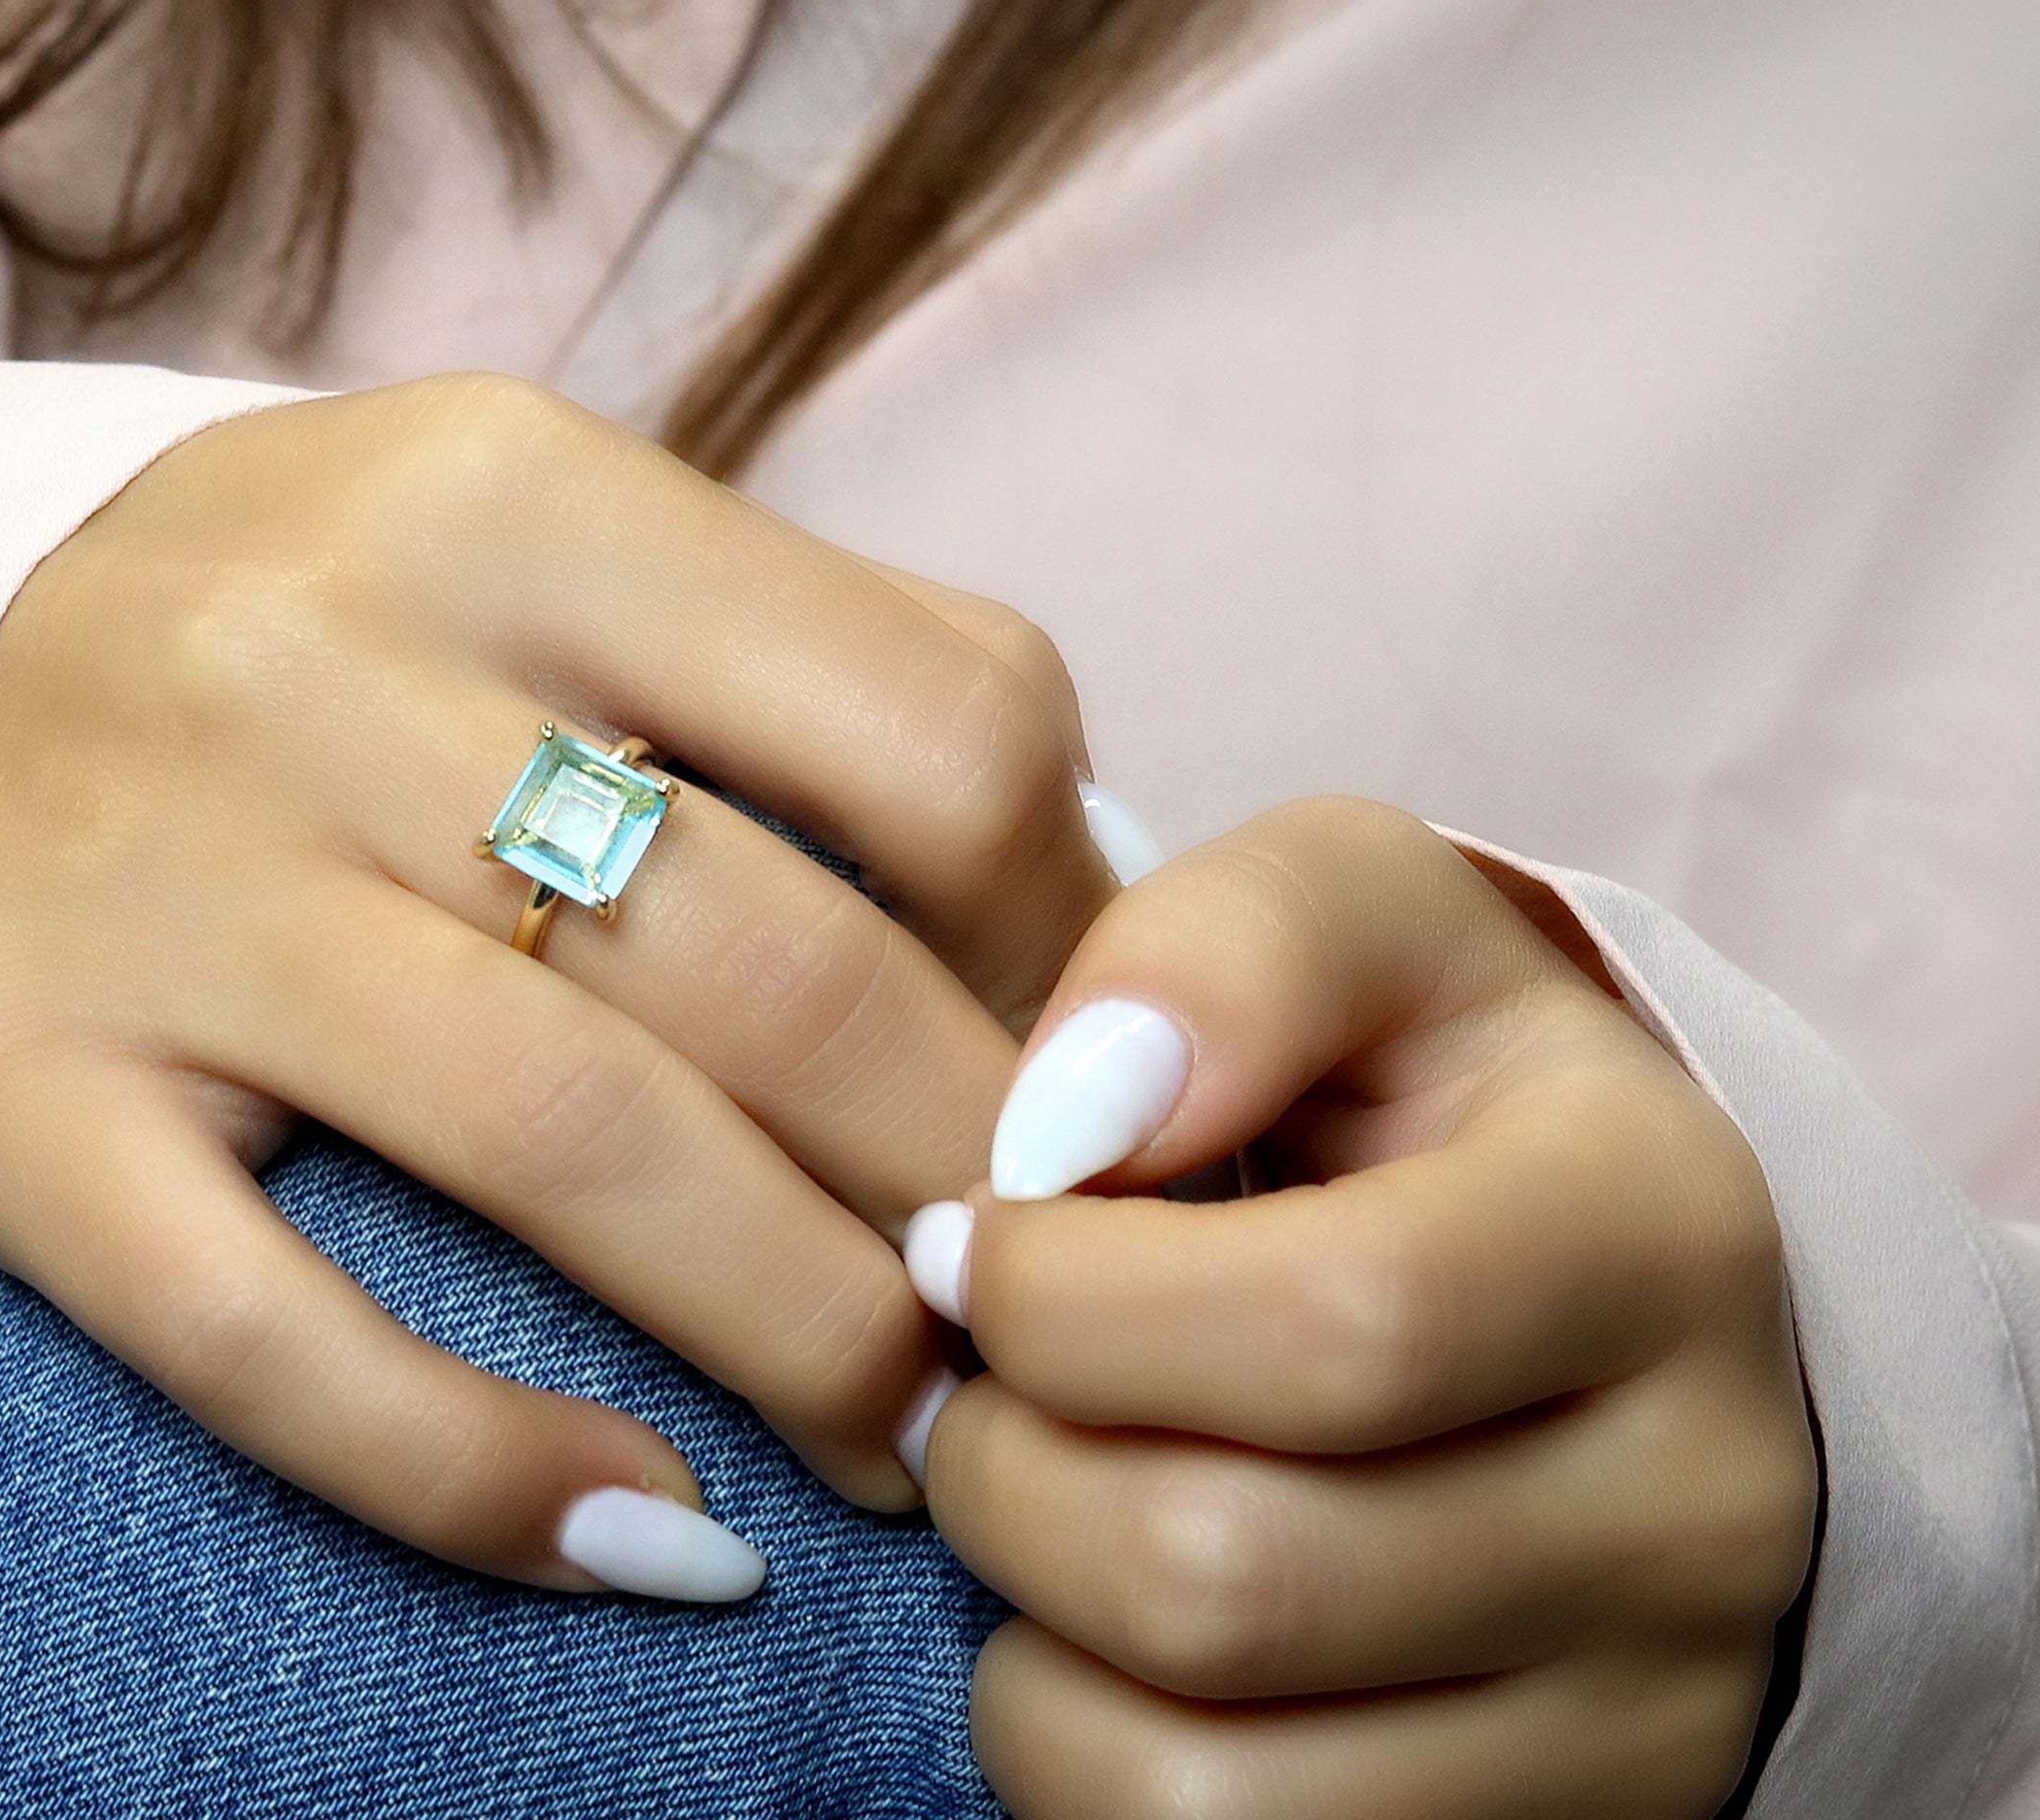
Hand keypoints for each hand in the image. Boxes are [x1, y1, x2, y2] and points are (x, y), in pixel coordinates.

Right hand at [0, 374, 1116, 1593]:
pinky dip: (484, 1475)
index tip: (1087, 1092)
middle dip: (973, 1193)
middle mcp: (318, 666)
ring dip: (804, 1342)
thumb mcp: (519, 550)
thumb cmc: (285, 648)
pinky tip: (653, 1540)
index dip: (1072, 952)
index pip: (936, 723)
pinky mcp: (2, 1094)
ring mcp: (150, 888)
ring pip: (573, 1152)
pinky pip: (272, 1337)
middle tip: (1045, 1317)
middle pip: (777, 969)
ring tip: (905, 1451)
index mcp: (505, 497)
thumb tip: (1104, 907)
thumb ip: (789, 675)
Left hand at [912, 798, 1815, 1816]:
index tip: (978, 1233)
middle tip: (986, 1376)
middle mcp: (1695, 1508)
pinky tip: (1098, 1623)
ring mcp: (1636, 1722)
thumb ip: (1231, 946)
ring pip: (1193, 1774)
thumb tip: (1062, 1126)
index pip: (1336, 1329)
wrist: (1604, 1329)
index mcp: (1658, 1235)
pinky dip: (1072, 1752)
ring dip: (1023, 1622)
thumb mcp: (1372, 936)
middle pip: (1227, 1574)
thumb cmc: (1432, 1107)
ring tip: (1038, 1488)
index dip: (1069, 1296)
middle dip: (1006, 1463)